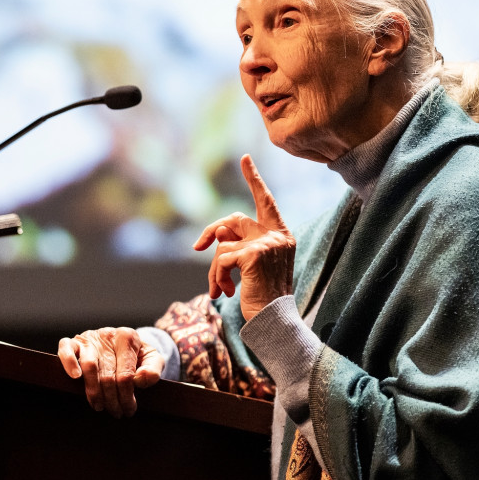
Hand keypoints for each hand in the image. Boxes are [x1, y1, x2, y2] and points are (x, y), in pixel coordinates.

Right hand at [57, 327, 163, 417]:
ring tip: (99, 406)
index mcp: (127, 337)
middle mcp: (107, 335)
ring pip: (89, 366)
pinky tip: (76, 378)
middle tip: (116, 413)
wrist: (119, 341)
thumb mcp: (151, 359)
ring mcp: (89, 339)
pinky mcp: (74, 342)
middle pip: (108, 374)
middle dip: (112, 399)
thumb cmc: (136, 355)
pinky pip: (66, 349)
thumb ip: (153, 369)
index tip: (129, 410)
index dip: (127, 395)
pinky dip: (69, 363)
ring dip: (94, 391)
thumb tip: (140, 379)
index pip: (126, 373)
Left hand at [193, 154, 294, 320]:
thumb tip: (216, 233)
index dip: (253, 179)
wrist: (273, 321)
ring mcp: (267, 244)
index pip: (265, 201)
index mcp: (281, 235)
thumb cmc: (261, 295)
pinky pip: (221, 259)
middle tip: (198, 247)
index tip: (244, 158)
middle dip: (210, 232)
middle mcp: (277, 236)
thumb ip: (238, 243)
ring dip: (215, 269)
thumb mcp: (250, 265)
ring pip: (223, 244)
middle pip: (232, 220)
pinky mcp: (253, 255)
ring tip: (220, 289)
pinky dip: (216, 277)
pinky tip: (225, 293)